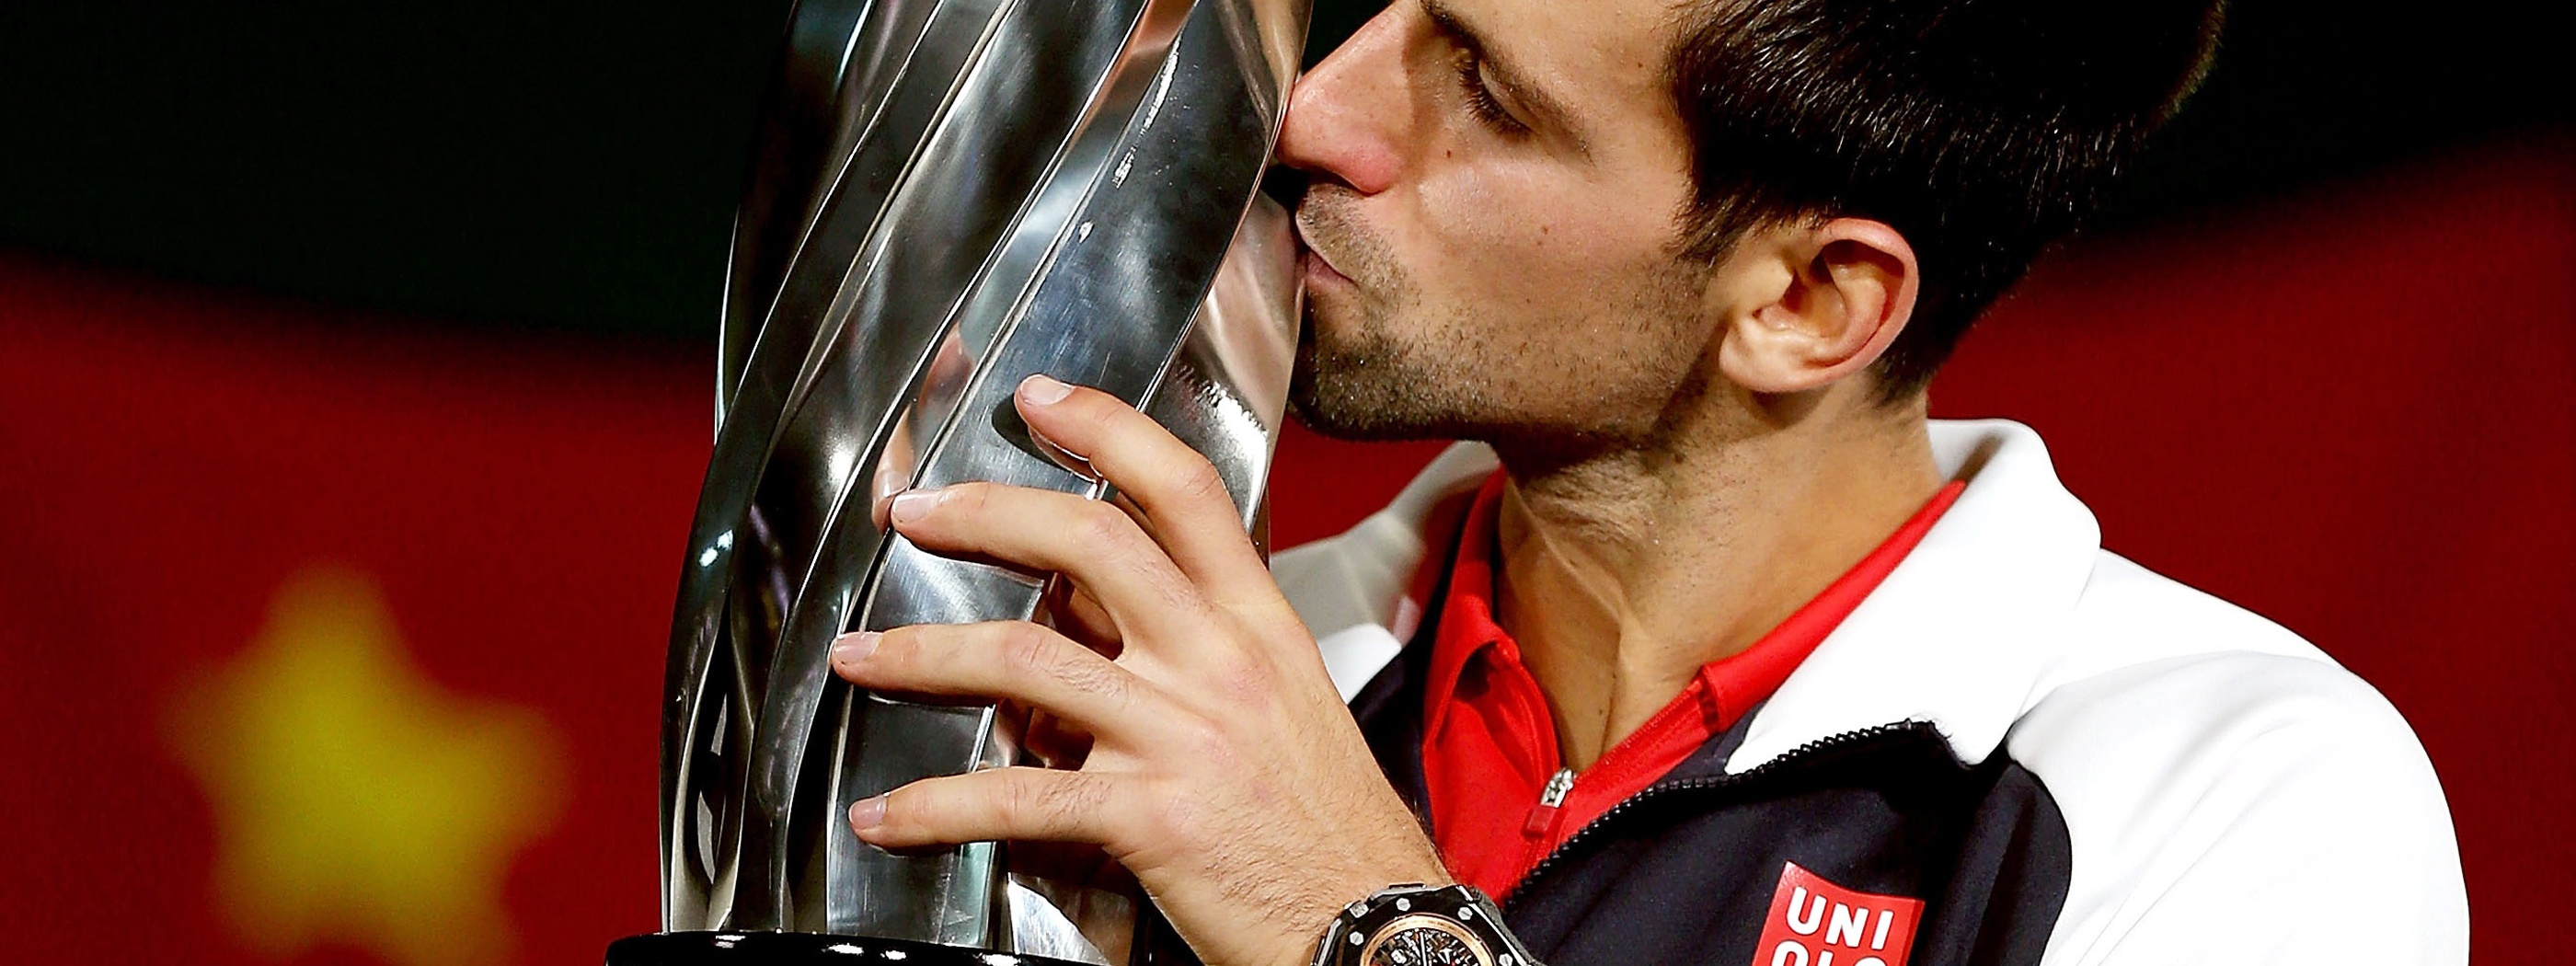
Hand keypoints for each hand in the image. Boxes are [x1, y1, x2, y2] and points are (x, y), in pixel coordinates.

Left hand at [830, 374, 1449, 965]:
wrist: (1372, 923)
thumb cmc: (1328, 824)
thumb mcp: (1287, 701)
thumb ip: (1198, 646)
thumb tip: (1094, 614)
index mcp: (1258, 623)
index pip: (1182, 489)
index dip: (1106, 428)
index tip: (1040, 401)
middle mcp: (1218, 662)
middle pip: (1089, 542)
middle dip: (982, 515)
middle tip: (914, 514)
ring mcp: (1181, 735)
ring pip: (1024, 657)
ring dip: (921, 651)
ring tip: (861, 655)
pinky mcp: (1148, 817)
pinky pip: (1014, 797)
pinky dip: (933, 806)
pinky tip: (888, 814)